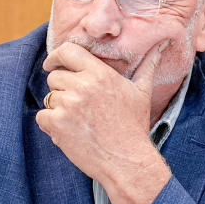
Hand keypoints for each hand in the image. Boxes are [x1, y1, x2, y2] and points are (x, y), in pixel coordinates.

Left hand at [35, 41, 171, 203]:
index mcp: (100, 74)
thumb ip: (147, 64)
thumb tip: (163, 42)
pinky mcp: (58, 123)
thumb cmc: (134, 127)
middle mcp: (82, 85)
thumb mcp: (142, 92)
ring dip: (58, 110)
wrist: (126, 161)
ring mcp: (68, 104)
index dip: (56, 57)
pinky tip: (70, 133)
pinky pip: (42, 117)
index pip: (67, 51)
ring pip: (48, 98)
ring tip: (79, 122)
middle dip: (61, 90)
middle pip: (54, 77)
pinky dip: (51, 126)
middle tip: (78, 107)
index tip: (52, 65)